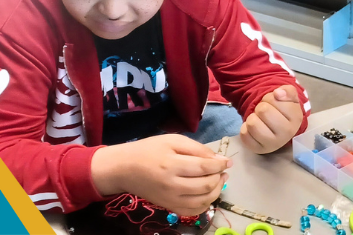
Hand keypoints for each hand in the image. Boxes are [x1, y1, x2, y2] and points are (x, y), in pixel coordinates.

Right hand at [90, 134, 229, 215]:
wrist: (124, 169)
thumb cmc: (148, 150)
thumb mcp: (172, 140)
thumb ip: (196, 148)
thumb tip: (218, 159)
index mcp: (172, 165)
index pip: (204, 167)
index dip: (220, 164)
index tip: (228, 161)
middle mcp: (172, 186)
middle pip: (206, 185)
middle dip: (219, 177)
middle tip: (222, 170)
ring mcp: (171, 200)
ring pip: (203, 201)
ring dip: (217, 191)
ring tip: (219, 180)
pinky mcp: (170, 207)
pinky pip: (194, 211)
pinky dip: (206, 204)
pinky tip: (208, 193)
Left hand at [240, 86, 303, 153]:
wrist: (279, 128)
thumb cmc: (283, 111)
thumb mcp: (289, 97)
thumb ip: (287, 91)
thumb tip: (278, 93)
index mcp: (296, 118)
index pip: (274, 99)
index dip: (270, 98)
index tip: (274, 104)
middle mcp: (286, 134)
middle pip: (262, 110)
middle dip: (261, 107)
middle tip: (265, 112)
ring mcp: (273, 144)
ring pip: (252, 123)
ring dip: (253, 118)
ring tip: (259, 120)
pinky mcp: (259, 150)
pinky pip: (244, 134)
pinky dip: (245, 128)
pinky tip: (254, 129)